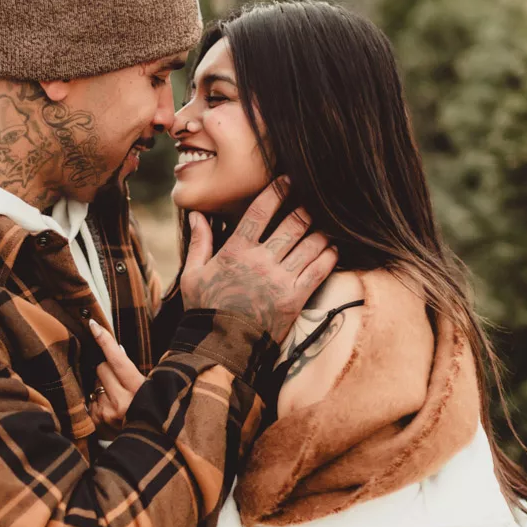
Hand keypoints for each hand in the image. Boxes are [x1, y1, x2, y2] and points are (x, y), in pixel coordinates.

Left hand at [88, 320, 145, 430]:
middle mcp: (122, 402)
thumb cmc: (155, 409)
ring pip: (94, 383)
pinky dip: (98, 401)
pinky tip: (111, 409)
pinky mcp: (98, 422)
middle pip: (101, 368)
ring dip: (103, 386)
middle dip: (108, 369)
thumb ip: (134, 369)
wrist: (150, 442)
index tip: (92, 324)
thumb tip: (116, 349)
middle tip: (120, 379)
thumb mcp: (152, 387)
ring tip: (118, 398)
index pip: (117, 359)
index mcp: (140, 390)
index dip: (104, 340)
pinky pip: (90, 400)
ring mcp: (108, 413)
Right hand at [179, 179, 336, 344]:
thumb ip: (199, 242)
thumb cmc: (205, 310)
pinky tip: (333, 247)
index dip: (277, 191)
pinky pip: (320, 269)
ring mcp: (281, 279)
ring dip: (322, 229)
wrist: (221, 347)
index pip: (260, 210)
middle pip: (293, 223)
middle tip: (315, 198)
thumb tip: (197, 215)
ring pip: (311, 243)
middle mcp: (261, 261)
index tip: (289, 179)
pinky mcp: (295, 298)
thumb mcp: (193, 274)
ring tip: (328, 221)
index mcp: (236, 251)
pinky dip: (330, 254)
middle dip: (307, 206)